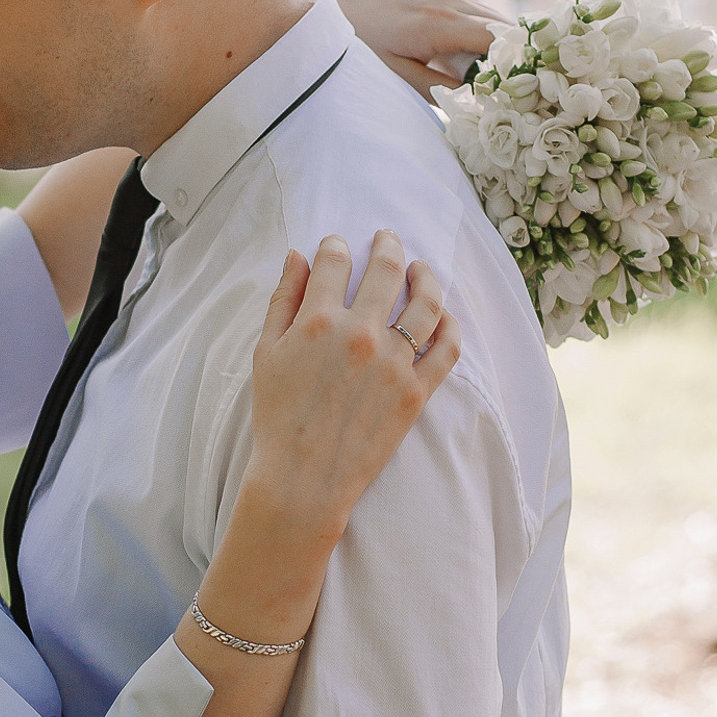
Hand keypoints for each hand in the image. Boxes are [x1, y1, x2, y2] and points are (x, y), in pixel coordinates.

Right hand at [246, 231, 458, 547]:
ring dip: (425, 276)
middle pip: (386, 270)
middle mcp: (361, 335)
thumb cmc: (277, 417)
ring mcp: (394, 363)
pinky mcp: (416, 392)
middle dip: (387, 245)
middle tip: (387, 238)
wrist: (303, 478)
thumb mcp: (266, 353)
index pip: (334, 262)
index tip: (336, 247)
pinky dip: (450, 325)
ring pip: (426, 302)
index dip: (335, 247)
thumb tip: (297, 256)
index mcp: (319, 321)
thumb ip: (283, 300)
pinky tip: (444, 315)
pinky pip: (447, 348)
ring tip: (420, 269)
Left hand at [331, 0, 508, 99]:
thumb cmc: (352, 52)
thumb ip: (441, 89)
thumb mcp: (396, 79)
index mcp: (440, 22)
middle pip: (500, 24)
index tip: (528, 89)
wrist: (316, 13)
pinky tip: (469, 54)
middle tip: (522, 87)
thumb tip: (479, 99)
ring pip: (486, 14)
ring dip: (496, 42)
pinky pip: (467, 7)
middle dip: (514, 54)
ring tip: (497, 75)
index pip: (500, 39)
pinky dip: (476, 29)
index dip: (518, 64)